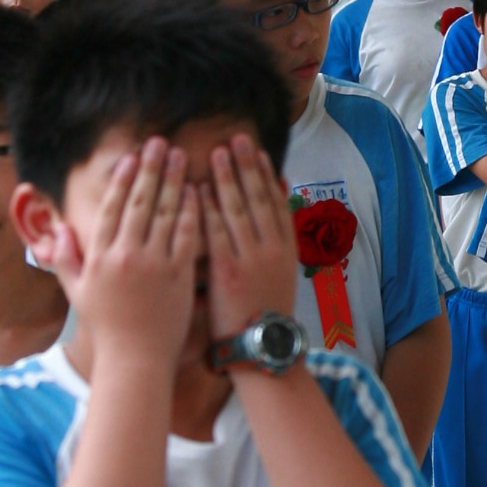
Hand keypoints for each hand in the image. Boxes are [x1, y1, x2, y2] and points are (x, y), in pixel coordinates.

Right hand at [56, 137, 198, 370]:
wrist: (135, 359)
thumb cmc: (106, 327)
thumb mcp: (76, 292)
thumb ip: (66, 259)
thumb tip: (60, 229)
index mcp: (100, 257)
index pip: (112, 208)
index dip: (122, 179)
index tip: (131, 157)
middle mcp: (126, 256)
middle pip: (139, 202)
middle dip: (150, 168)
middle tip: (160, 143)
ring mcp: (154, 264)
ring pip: (164, 212)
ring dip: (173, 180)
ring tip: (180, 156)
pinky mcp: (179, 275)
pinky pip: (186, 235)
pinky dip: (191, 211)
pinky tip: (197, 191)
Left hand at [200, 131, 303, 346]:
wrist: (260, 348)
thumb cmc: (264, 314)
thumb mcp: (281, 275)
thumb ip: (276, 242)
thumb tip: (272, 208)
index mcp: (286, 249)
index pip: (276, 202)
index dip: (265, 174)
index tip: (256, 151)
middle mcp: (272, 248)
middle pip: (258, 198)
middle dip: (245, 166)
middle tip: (235, 139)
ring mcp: (251, 258)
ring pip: (238, 209)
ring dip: (227, 178)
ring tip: (216, 153)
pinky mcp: (228, 271)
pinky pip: (216, 232)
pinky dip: (207, 208)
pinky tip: (199, 189)